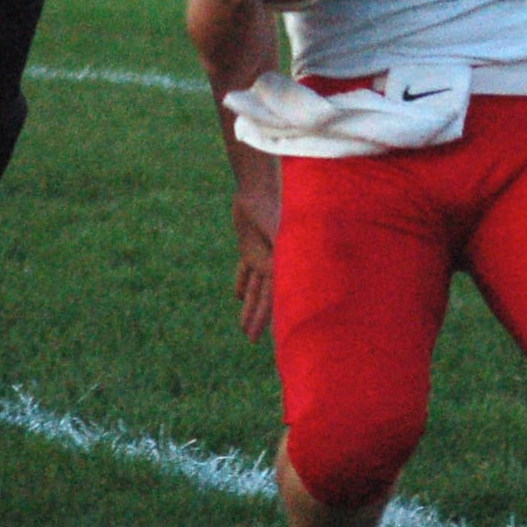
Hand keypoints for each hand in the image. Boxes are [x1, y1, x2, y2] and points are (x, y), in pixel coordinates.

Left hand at [231, 186, 277, 342]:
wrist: (259, 185)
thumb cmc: (274, 208)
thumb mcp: (281, 233)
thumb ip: (285, 256)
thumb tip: (288, 284)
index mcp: (286, 264)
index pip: (279, 297)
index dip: (276, 318)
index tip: (276, 339)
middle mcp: (277, 263)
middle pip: (266, 298)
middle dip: (259, 319)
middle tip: (251, 341)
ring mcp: (263, 255)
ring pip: (255, 288)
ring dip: (250, 307)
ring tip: (244, 329)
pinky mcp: (250, 246)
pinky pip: (246, 269)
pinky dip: (243, 282)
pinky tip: (239, 296)